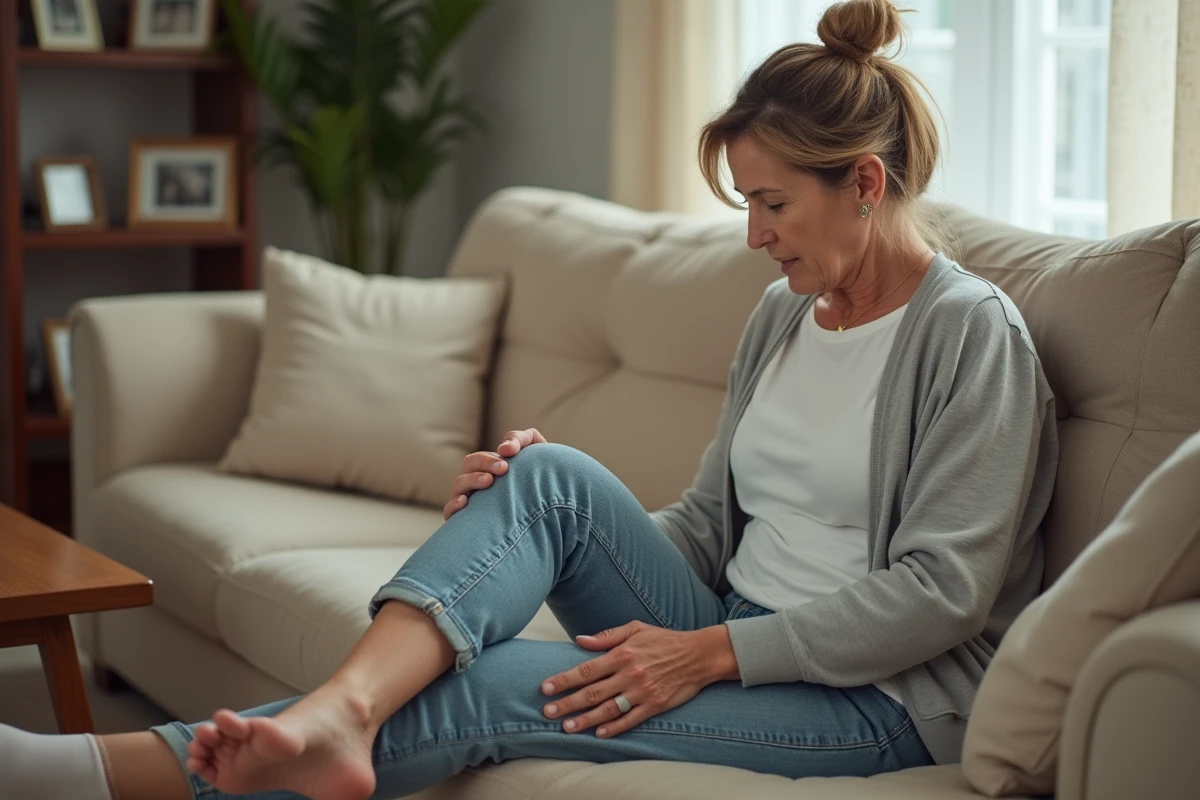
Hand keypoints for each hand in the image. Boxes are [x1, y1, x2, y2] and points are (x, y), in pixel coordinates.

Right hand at [443, 428, 547, 519]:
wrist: (546, 512)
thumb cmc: (539, 483)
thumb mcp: (535, 455)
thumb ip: (523, 439)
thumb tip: (506, 446)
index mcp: (488, 469)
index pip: (480, 457)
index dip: (493, 453)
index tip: (511, 452)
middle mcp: (477, 483)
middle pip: (469, 464)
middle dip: (484, 462)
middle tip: (504, 467)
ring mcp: (470, 500)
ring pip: (459, 484)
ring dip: (472, 479)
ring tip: (489, 481)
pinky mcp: (465, 520)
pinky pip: (450, 511)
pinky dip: (453, 505)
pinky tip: (465, 501)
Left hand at [538, 620, 734, 738]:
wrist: (698, 655)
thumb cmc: (664, 640)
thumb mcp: (635, 629)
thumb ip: (606, 637)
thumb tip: (579, 640)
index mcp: (622, 654)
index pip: (586, 670)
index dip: (564, 680)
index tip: (545, 688)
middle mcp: (630, 674)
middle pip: (592, 692)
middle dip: (567, 703)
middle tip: (547, 712)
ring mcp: (642, 692)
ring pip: (608, 709)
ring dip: (585, 720)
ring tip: (567, 727)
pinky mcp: (655, 705)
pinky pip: (631, 719)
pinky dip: (614, 728)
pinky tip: (599, 734)